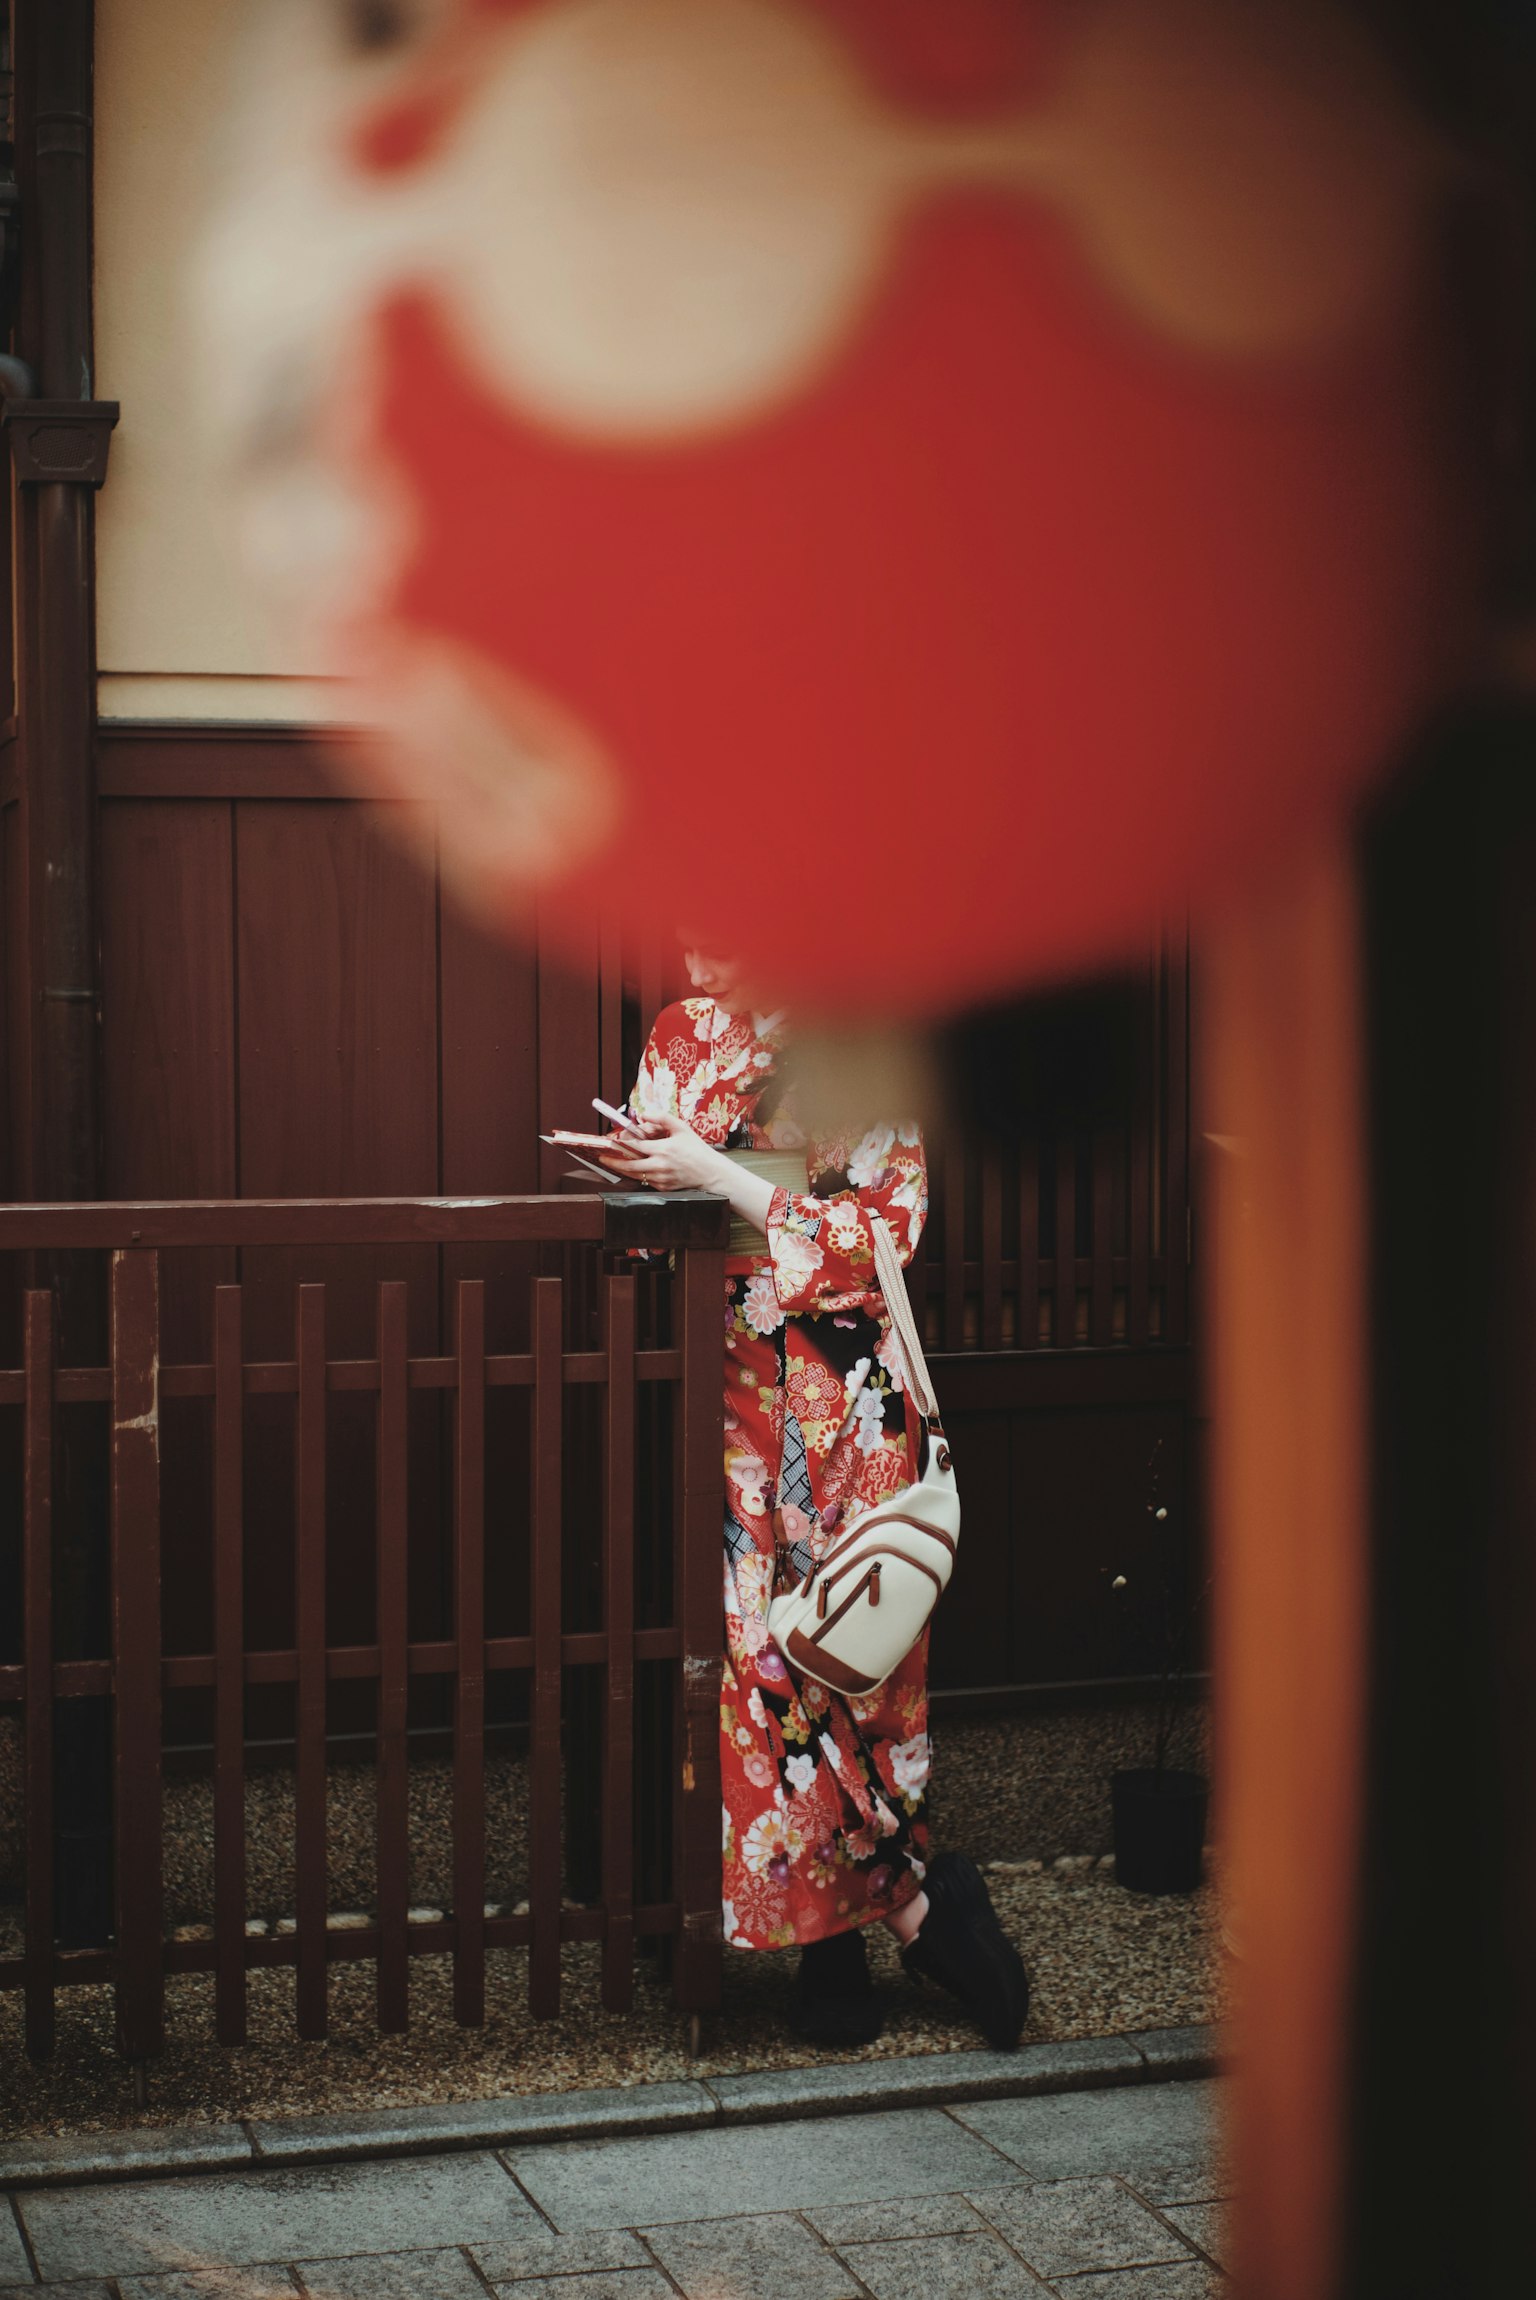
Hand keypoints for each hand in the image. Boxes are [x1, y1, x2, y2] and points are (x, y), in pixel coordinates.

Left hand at [596, 1112, 728, 1193]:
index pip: (635, 1147)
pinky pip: (645, 1180)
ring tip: (614, 1163)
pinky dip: (638, 1174)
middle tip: (603, 1159)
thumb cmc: (697, 1150)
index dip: (620, 1144)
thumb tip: (643, 1114)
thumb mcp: (682, 1128)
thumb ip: (662, 1118)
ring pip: (635, 1175)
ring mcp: (661, 1179)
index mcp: (663, 1150)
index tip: (610, 1143)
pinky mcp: (663, 1188)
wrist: (710, 1173)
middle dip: (613, 1163)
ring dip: (623, 1169)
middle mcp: (660, 1166)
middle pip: (629, 1166)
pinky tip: (634, 1168)